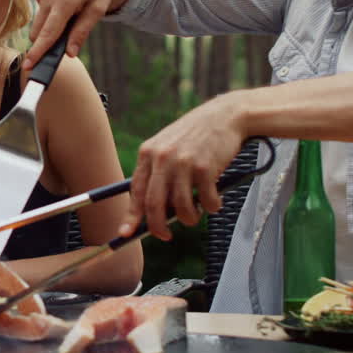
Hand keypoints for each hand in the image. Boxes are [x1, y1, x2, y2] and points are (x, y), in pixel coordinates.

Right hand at [24, 0, 120, 69]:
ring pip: (39, 24)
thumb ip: (82, 31)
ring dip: (50, 30)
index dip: (38, 52)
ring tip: (71, 21)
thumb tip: (69, 53)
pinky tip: (66, 10)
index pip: (48, 33)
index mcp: (65, 1)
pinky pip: (42, 14)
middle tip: (57, 54)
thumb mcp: (98, 8)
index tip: (29, 66)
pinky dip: (51, 19)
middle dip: (44, 45)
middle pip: (39, 32)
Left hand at [123, 95, 245, 240]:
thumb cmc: (196, 135)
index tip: (126, 233)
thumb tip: (152, 210)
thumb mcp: (168, 146)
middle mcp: (163, 158)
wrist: (225, 116)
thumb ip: (158, 173)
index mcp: (148, 153)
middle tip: (165, 236)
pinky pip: (206, 202)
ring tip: (196, 214)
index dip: (131, 216)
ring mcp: (184, 163)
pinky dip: (211, 207)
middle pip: (153, 204)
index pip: (135, 191)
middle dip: (158, 227)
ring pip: (181, 208)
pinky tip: (214, 200)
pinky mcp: (206, 168)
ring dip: (189, 218)